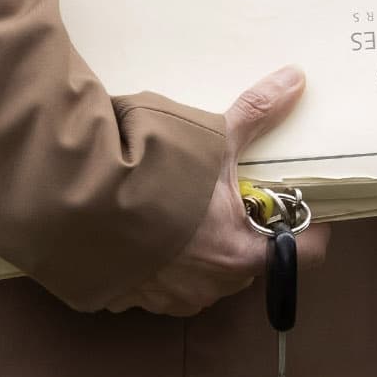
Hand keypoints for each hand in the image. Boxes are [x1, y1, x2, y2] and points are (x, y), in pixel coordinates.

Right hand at [102, 65, 329, 316]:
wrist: (68, 199)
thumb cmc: (153, 170)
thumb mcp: (212, 136)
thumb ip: (258, 113)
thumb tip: (297, 77)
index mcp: (239, 254)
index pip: (300, 255)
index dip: (308, 230)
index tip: (300, 210)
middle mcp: (205, 289)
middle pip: (245, 263)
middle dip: (243, 233)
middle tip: (230, 199)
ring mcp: (161, 299)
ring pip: (198, 278)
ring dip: (197, 250)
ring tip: (181, 211)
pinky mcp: (119, 299)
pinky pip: (151, 284)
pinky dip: (153, 261)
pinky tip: (139, 230)